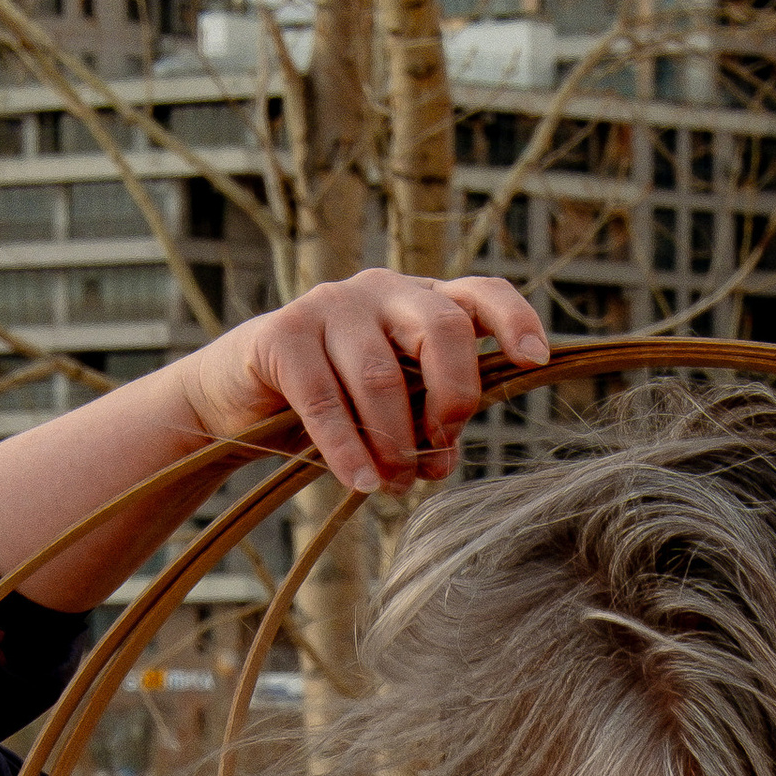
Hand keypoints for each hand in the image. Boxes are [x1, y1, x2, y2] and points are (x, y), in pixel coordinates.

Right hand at [183, 270, 549, 495]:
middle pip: (441, 328)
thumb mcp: (393, 408)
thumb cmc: (333, 405)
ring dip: (394, 441)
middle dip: (453, 398)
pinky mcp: (282, 334)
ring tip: (395, 485)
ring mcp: (330, 304)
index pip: (480, 293)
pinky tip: (361, 483)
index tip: (536, 360)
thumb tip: (444, 458)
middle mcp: (381, 290)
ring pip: (381, 375)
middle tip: (440, 451)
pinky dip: (348, 450)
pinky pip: (325, 399)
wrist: (240, 401)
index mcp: (420, 301)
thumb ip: (427, 420)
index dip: (514, 321)